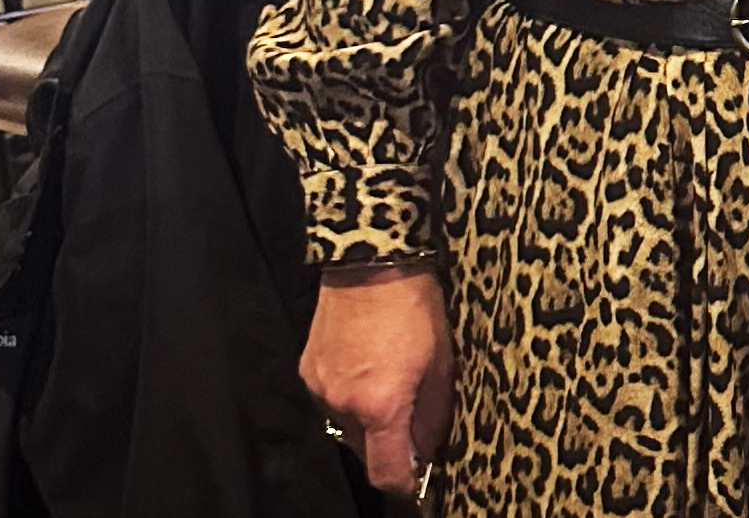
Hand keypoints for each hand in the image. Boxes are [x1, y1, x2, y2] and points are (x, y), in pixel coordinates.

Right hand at [302, 265, 453, 496]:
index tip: (418, 481)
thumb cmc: (416, 308)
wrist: (370, 264)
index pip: (386, 472)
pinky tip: (369, 372)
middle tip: (413, 428)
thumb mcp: (440, 364)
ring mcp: (320, 389)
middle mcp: (342, 406)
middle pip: (364, 452)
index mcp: (379, 407)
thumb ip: (432, 415)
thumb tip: (428, 452)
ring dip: (368, 422)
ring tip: (391, 389)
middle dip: (389, 448)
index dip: (405, 483)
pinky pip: (331, 400)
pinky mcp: (308, 371)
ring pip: (346, 427)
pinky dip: (350, 398)